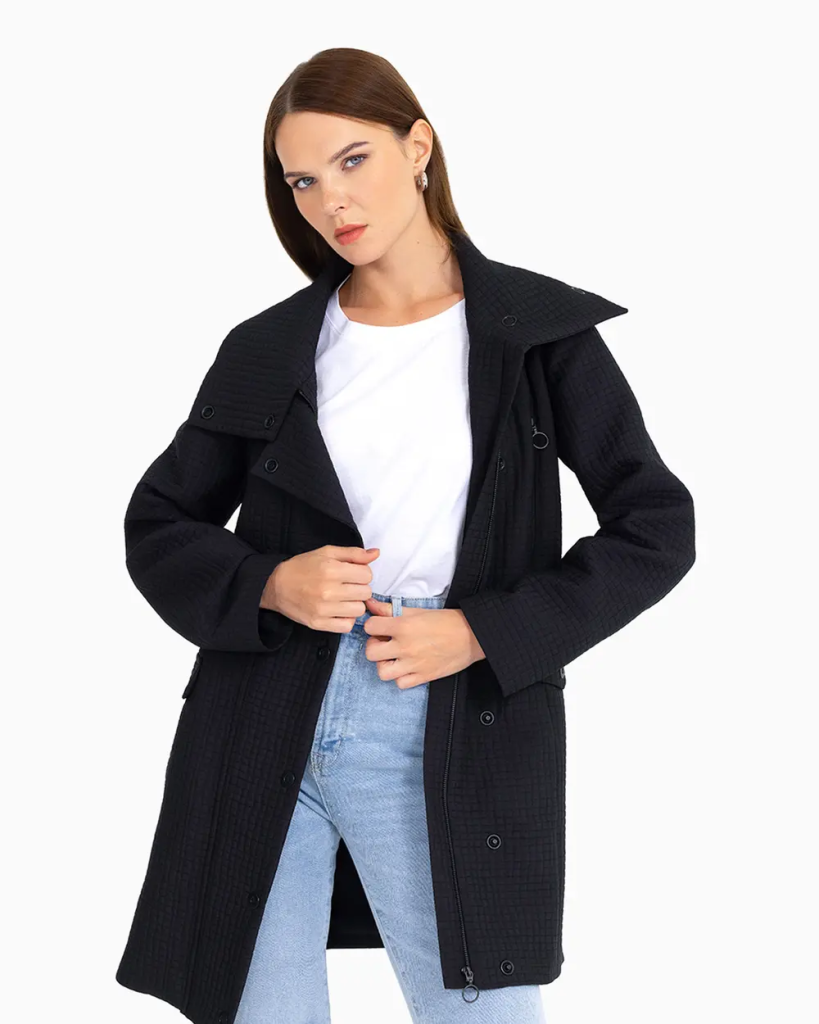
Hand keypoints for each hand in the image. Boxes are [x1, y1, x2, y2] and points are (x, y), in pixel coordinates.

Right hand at [261, 545, 379, 631]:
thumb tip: (376, 553)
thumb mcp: (327, 553)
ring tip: (342, 598)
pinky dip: (346, 619)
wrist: (276, 586)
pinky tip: (338, 610)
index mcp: (331, 569)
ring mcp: (323, 609)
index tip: (352, 574)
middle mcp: (328, 590)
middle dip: (359, 588)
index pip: (367, 575)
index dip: (362, 573)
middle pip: (365, 593)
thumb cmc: (303, 567)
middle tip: (346, 586)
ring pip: (359, 610)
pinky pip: (347, 626)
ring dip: (354, 604)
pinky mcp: (319, 624)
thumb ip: (354, 554)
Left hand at [362, 597, 485, 688]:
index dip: (373, 626)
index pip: (370, 627)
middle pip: (371, 652)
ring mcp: (413, 664)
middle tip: (385, 642)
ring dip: (385, 664)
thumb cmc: (445, 621)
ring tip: (394, 657)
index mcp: (403, 626)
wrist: (471, 635)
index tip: (380, 627)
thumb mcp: (416, 611)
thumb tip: (370, 603)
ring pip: (382, 672)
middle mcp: (405, 646)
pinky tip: (406, 667)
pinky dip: (400, 677)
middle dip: (374, 646)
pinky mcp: (423, 677)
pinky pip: (400, 683)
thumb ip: (390, 609)